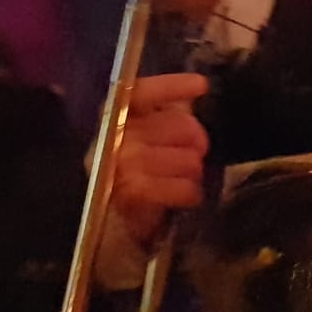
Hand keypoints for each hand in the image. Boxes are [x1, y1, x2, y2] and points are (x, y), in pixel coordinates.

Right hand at [110, 72, 210, 250]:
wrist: (110, 226)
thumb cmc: (136, 172)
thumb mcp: (148, 136)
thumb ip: (166, 112)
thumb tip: (193, 94)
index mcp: (113, 116)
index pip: (141, 92)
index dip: (170, 86)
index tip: (201, 85)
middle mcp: (112, 137)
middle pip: (175, 126)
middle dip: (195, 138)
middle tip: (199, 148)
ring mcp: (120, 167)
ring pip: (185, 159)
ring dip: (193, 170)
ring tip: (188, 174)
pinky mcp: (131, 195)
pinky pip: (182, 187)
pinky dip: (190, 192)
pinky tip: (188, 193)